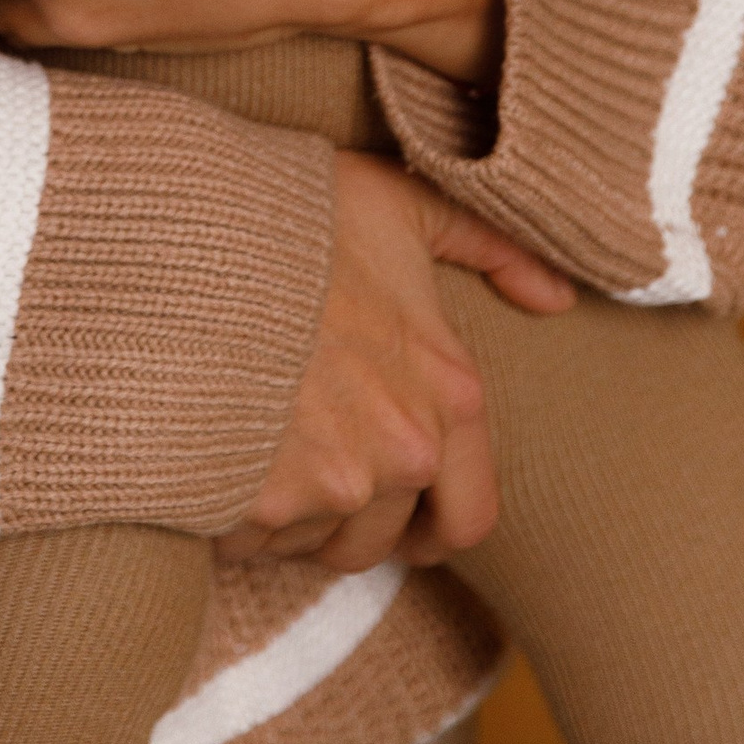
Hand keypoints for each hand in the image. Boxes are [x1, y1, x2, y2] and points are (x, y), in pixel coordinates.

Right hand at [220, 154, 572, 570]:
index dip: (431, 524)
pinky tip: (214, 450)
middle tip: (308, 475)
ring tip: (255, 447)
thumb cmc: (294, 214)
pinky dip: (235, 508)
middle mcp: (404, 450)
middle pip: (385, 538)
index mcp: (448, 392)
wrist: (187, 234)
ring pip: (317, 541)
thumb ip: (487, 245)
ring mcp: (332, 481)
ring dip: (292, 513)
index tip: (399, 517)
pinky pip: (253, 537)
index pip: (469, 515)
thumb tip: (555, 298)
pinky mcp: (260, 500)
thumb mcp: (399, 202)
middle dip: (350, 519)